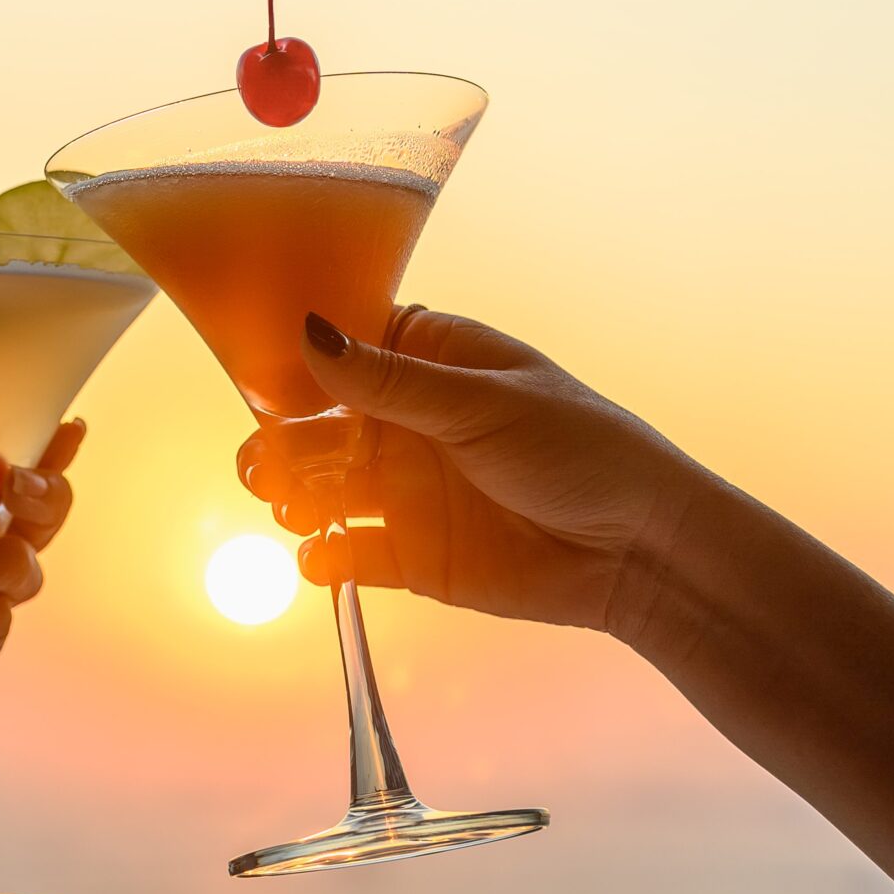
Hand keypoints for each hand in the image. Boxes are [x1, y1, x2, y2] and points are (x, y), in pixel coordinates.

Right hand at [236, 309, 713, 643]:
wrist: (638, 549)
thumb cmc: (581, 450)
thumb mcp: (482, 404)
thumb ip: (391, 383)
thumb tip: (310, 335)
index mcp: (429, 361)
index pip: (343, 345)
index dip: (294, 355)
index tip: (256, 372)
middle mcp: (407, 422)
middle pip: (317, 423)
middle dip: (281, 439)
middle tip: (263, 462)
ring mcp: (405, 489)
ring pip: (322, 487)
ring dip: (294, 495)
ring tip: (290, 505)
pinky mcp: (411, 555)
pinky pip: (348, 554)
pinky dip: (323, 557)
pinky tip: (318, 557)